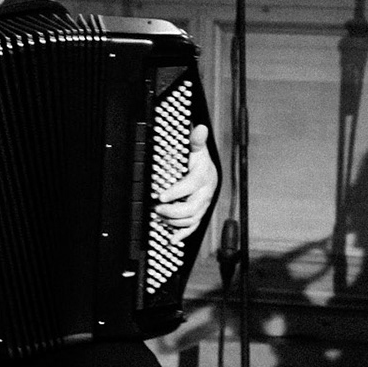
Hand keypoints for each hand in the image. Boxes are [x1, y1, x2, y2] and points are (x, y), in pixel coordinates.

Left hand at [154, 125, 217, 240]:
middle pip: (190, 208)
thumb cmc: (200, 161)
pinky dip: (182, 234)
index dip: (176, 192)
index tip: (160, 195)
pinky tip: (171, 239)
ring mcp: (203, 206)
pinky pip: (193, 228)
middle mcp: (205, 194)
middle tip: (157, 208)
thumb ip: (197, 140)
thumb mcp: (197, 149)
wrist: (211, 173)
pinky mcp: (200, 214)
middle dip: (171, 211)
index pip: (191, 186)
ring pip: (190, 220)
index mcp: (204, 177)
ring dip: (173, 221)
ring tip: (159, 216)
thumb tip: (201, 127)